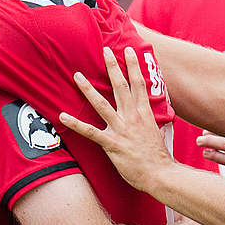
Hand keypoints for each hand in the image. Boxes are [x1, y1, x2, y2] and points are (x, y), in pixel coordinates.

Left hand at [58, 46, 174, 192]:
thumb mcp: (161, 133)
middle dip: (113, 67)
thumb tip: (160, 119)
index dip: (134, 66)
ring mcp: (121, 130)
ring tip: (77, 76)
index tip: (129, 50)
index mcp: (145, 113)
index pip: (139, 84)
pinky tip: (62, 116)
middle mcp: (133, 117)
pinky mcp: (112, 144)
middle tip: (105, 51)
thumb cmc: (159, 156)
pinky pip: (90, 132)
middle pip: (121, 87)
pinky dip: (76, 124)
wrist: (161, 174)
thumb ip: (157, 122)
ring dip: (88, 90)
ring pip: (102, 105)